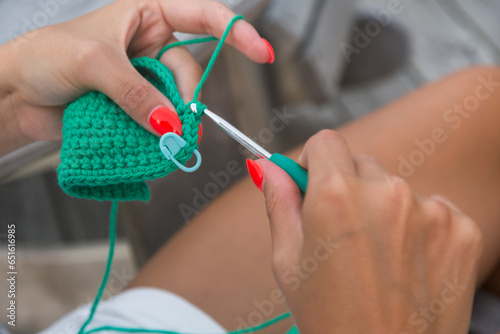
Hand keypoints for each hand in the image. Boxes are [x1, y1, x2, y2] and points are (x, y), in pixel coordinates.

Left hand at [0, 0, 271, 154]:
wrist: (18, 93)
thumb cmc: (47, 56)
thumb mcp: (95, 65)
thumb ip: (138, 94)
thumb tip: (171, 124)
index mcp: (147, 13)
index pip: (202, 15)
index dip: (236, 32)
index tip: (262, 52)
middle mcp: (151, 44)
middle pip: (189, 73)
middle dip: (186, 101)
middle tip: (179, 129)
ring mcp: (145, 77)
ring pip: (177, 101)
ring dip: (173, 123)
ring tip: (163, 142)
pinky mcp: (137, 105)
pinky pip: (160, 120)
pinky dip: (159, 135)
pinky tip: (152, 145)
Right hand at [257, 130, 482, 333]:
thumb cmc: (329, 318)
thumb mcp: (288, 261)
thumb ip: (278, 202)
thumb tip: (266, 166)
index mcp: (336, 196)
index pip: (326, 141)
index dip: (315, 161)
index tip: (315, 183)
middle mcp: (386, 193)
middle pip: (363, 164)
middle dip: (350, 188)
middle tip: (345, 234)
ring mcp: (430, 210)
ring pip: (397, 187)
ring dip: (386, 209)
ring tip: (378, 256)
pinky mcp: (462, 229)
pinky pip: (434, 208)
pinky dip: (421, 227)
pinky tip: (409, 262)